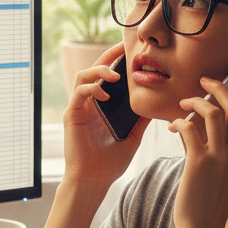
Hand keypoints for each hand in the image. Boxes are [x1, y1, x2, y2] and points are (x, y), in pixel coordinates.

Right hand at [63, 43, 148, 188]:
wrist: (93, 181)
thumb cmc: (109, 164)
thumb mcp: (132, 138)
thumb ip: (140, 121)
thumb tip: (155, 105)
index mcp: (100, 108)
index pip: (106, 78)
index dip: (116, 62)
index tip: (130, 51)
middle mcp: (88, 105)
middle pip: (93, 70)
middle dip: (107, 56)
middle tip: (123, 46)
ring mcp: (78, 109)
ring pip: (83, 77)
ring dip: (98, 71)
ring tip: (115, 75)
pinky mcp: (72, 116)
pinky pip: (78, 93)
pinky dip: (91, 88)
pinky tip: (104, 93)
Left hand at [168, 77, 227, 227]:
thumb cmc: (210, 204)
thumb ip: (223, 154)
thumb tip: (202, 130)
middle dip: (221, 88)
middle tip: (207, 80)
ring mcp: (221, 158)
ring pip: (213, 113)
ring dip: (196, 102)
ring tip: (183, 102)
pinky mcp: (199, 162)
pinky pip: (190, 129)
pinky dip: (180, 122)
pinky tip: (173, 126)